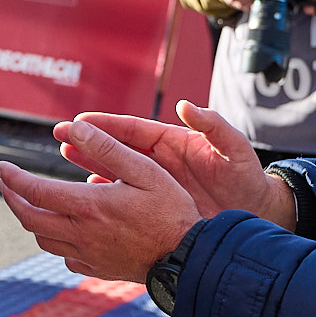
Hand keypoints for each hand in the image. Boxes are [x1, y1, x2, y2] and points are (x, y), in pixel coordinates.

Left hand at [0, 119, 213, 280]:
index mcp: (88, 206)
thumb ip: (108, 148)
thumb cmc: (171, 210)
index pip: (35, 191)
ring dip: (30, 220)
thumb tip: (77, 128)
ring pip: (43, 239)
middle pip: (29, 218)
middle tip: (6, 184)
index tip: (0, 167)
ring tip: (30, 204)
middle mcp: (81, 233)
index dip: (12, 178)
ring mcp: (88, 254)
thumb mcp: (144, 170)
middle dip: (11, 199)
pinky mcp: (98, 268)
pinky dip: (55, 241)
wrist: (187, 257)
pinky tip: (63, 231)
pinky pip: (65, 257)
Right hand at [60, 102, 290, 224]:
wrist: (256, 211)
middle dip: (88, 142)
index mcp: (173, 141)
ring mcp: (156, 185)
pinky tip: (87, 198)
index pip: (133, 129)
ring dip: (89, 166)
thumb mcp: (234, 148)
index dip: (106, 124)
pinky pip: (125, 200)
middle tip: (59, 136)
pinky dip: (106, 198)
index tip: (80, 120)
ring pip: (115, 173)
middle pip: (116, 149)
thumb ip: (214, 125)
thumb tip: (187, 105)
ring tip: (63, 159)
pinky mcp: (157, 207)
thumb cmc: (247, 177)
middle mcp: (159, 160)